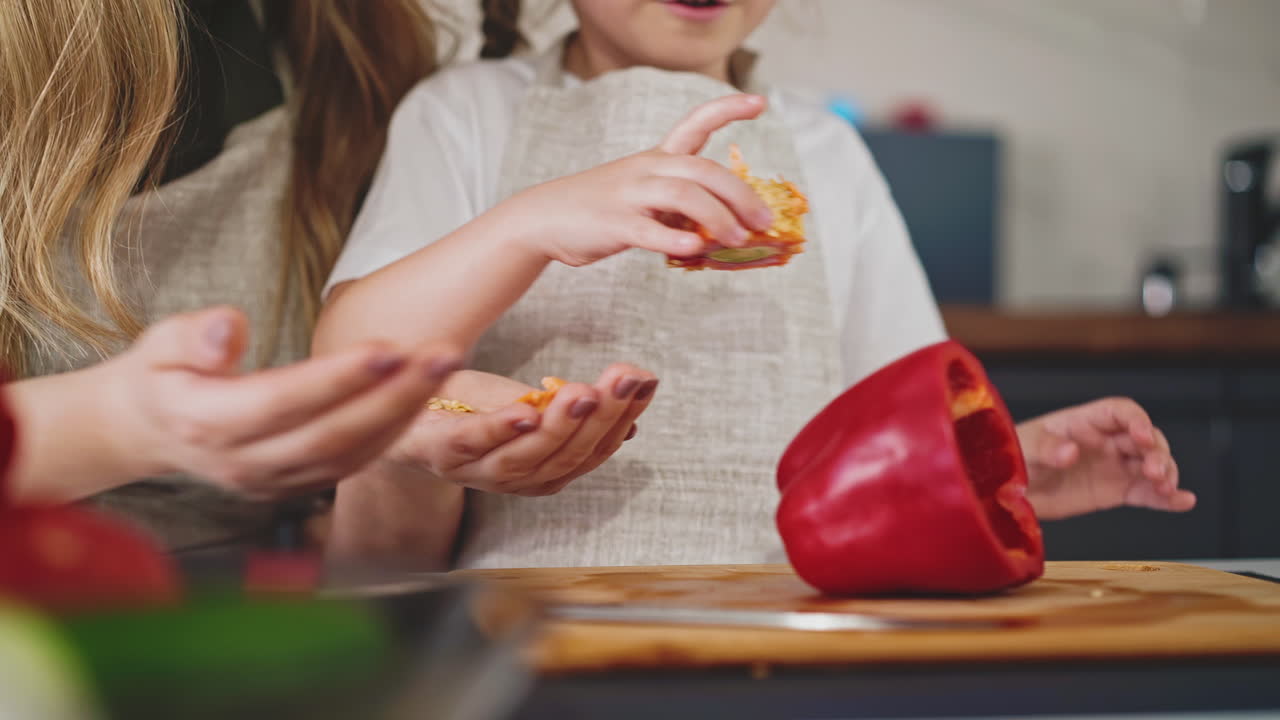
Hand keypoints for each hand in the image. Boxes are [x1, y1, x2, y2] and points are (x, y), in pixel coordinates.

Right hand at [104, 306, 459, 499]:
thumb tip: (229, 327)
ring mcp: (275, 481)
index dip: (335, 379)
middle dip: (394, 394)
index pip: (281, 403)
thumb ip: (193, 337)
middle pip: (331, 433)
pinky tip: (425, 393)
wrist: (152, 430)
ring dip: (406, 411)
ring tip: (445, 364)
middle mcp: (245, 463)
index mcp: (205, 424)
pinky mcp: (299, 485)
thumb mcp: (158, 344)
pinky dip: (395, 429)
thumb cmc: (163, 374)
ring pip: (352, 453)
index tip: (385, 346)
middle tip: (441, 353)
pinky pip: (355, 462)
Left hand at [383, 365, 656, 496]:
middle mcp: (518, 480)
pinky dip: (503, 429)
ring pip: (530, 456)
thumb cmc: (466, 408)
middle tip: (625, 379)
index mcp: (546, 470)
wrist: (397, 410)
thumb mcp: (526, 403)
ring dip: (562, 425)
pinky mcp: (442, 453)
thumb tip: (631, 418)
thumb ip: (569, 412)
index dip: (623, 416)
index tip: (645, 379)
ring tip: (587, 393)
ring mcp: (479, 471)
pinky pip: (477, 444)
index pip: (595, 449)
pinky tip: (527, 408)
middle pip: (569, 455)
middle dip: (602, 417)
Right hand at [510, 93, 774, 266]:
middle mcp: (645, 169)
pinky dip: (674, 240)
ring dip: (718, 218)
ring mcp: (628, 195)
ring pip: (683, 195)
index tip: (760, 102)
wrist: (542, 218)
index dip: (727, 109)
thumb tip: (724, 227)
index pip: (695, 123)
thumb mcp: (643, 196)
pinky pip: (648, 230)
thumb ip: (680, 206)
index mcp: (656, 158)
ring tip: (739, 240)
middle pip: (702, 170)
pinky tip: (696, 250)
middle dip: (740, 194)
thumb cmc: (600, 209)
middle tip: (764, 220)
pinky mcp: (613, 224)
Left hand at [1017, 397, 1194, 519]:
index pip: (1121, 412)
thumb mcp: (1026, 449)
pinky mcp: (1114, 492)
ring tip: (1166, 488)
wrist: (1005, 492)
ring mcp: (1112, 467)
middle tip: (1154, 471)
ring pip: (1151, 464)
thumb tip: (1071, 452)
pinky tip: (1183, 502)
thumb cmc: (1012, 458)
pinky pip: (1145, 493)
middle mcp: (1104, 442)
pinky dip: (1166, 498)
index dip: (1137, 421)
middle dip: (1157, 451)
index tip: (1142, 436)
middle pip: (1144, 438)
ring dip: (1166, 473)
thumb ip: (1048, 449)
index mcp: (1084, 422)